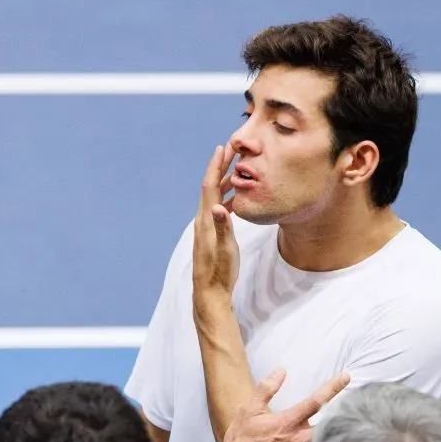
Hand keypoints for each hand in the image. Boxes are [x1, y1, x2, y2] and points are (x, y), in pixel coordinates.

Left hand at [193, 144, 238, 313]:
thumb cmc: (221, 272)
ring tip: (237, 171)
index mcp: (207, 221)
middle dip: (221, 168)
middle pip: (210, 188)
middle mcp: (203, 222)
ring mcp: (205, 229)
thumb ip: (224, 227)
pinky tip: (234, 200)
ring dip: (224, 183)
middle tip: (232, 151)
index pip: (210, 186)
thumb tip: (220, 208)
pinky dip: (224, 199)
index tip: (223, 148)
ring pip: (214, 199)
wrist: (209, 293)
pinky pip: (216, 210)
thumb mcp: (227, 249)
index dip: (216, 166)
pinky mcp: (209, 236)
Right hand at [222, 369, 350, 441]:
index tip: (346, 376)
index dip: (334, 387)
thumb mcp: (248, 410)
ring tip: (347, 427)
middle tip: (352, 407)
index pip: (317, 400)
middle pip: (331, 424)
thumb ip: (266, 389)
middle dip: (342, 414)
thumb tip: (281, 371)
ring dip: (336, 433)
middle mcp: (300, 440)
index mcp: (289, 422)